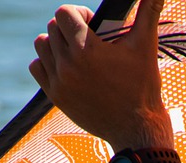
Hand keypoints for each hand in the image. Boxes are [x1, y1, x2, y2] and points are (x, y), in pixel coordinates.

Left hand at [30, 0, 175, 151]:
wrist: (136, 128)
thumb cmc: (142, 85)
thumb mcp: (145, 45)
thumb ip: (148, 12)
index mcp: (87, 49)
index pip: (63, 13)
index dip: (79, 14)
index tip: (93, 25)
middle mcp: (68, 64)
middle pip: (53, 27)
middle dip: (70, 28)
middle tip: (89, 40)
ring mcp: (59, 82)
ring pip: (41, 45)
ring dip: (56, 43)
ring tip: (76, 52)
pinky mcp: (55, 96)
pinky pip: (36, 67)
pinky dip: (48, 62)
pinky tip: (67, 66)